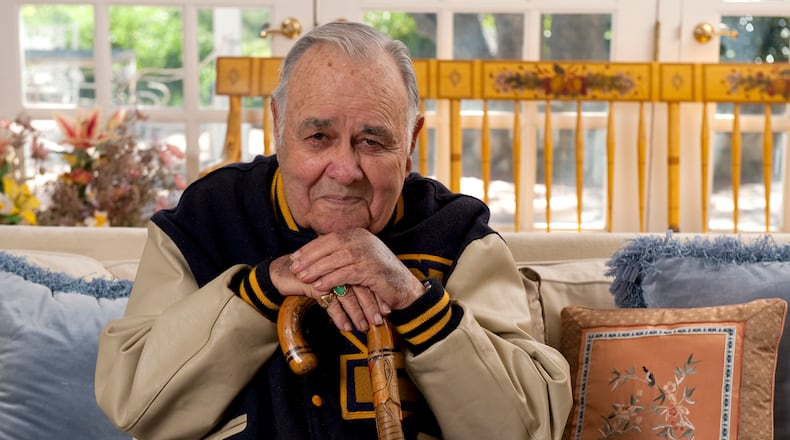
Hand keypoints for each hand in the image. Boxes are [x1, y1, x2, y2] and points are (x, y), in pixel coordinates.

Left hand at [287, 228, 425, 331]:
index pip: (329, 238)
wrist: (406, 288)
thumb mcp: (361, 259)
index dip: (310, 248)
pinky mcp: (371, 269)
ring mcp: (368, 254)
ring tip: (302, 278)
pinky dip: (330, 280)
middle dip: (309, 258)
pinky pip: (345, 274)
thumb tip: (317, 256)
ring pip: (335, 259)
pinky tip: (319, 287)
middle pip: (329, 246)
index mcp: (359, 234)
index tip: (295, 258)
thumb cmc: (379, 276)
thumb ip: (343, 253)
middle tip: (294, 268)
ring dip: (316, 269)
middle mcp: (363, 240)